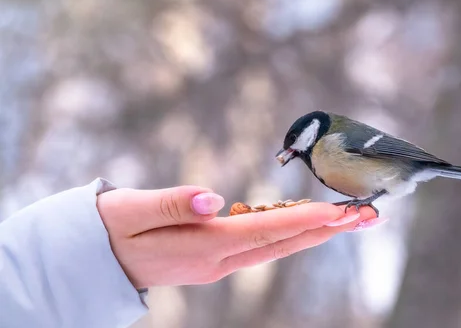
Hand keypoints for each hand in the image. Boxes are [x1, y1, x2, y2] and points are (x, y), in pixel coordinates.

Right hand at [96, 186, 380, 287]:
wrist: (91, 262)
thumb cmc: (109, 231)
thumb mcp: (131, 212)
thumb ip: (173, 204)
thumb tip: (215, 198)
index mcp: (202, 249)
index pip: (264, 232)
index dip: (304, 220)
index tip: (340, 210)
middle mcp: (217, 262)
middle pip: (283, 244)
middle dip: (327, 229)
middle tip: (367, 216)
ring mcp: (217, 263)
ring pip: (277, 247)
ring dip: (314, 231)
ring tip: (349, 218)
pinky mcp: (213, 258)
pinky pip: (261, 245)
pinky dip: (288, 232)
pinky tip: (304, 222)